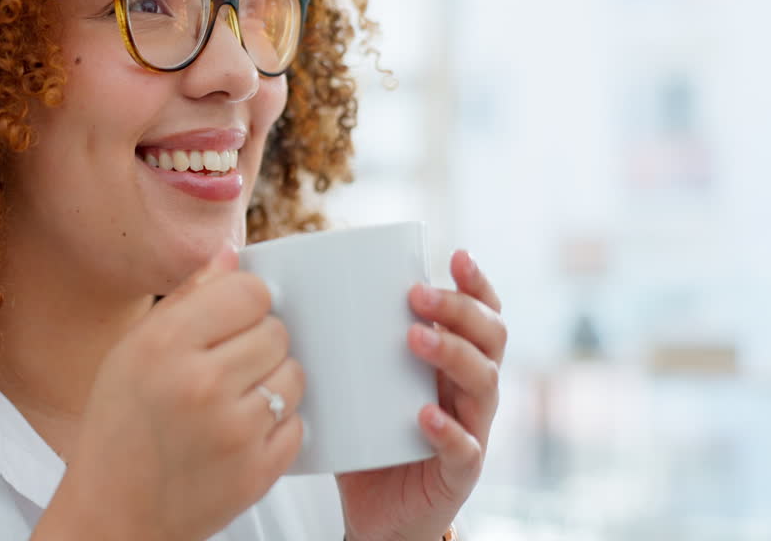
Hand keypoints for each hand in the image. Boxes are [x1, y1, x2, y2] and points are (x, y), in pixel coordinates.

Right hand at [36, 246, 305, 540]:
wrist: (114, 514)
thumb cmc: (119, 426)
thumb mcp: (132, 350)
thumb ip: (188, 298)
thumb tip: (232, 254)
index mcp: (164, 345)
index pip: (249, 291)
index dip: (244, 302)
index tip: (229, 319)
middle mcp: (200, 384)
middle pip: (276, 331)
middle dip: (258, 343)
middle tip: (225, 366)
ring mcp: (233, 431)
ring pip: (294, 374)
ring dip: (272, 382)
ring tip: (234, 399)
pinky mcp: (257, 471)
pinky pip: (298, 423)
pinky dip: (277, 425)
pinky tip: (241, 431)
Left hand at [335, 250, 505, 540]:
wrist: (374, 516)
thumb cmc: (364, 438)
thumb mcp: (355, 384)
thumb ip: (337, 343)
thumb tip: (279, 290)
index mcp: (451, 363)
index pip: (480, 314)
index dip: (476, 284)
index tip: (455, 256)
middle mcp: (469, 391)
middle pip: (491, 338)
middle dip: (460, 310)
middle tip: (417, 296)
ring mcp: (471, 430)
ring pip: (484, 383)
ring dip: (453, 353)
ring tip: (415, 338)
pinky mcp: (459, 473)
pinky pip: (465, 448)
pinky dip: (448, 429)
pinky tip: (425, 414)